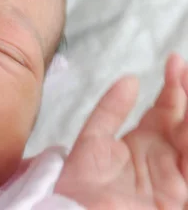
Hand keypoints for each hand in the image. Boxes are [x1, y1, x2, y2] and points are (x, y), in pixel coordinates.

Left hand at [55, 53, 187, 208]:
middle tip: (186, 67)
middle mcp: (164, 160)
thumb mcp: (93, 140)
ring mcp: (174, 180)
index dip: (174, 86)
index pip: (167, 111)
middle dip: (187, 93)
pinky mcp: (178, 198)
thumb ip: (110, 111)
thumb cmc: (80, 185)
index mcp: (144, 146)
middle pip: (184, 123)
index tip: (176, 61)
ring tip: (187, 82)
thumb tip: (131, 79)